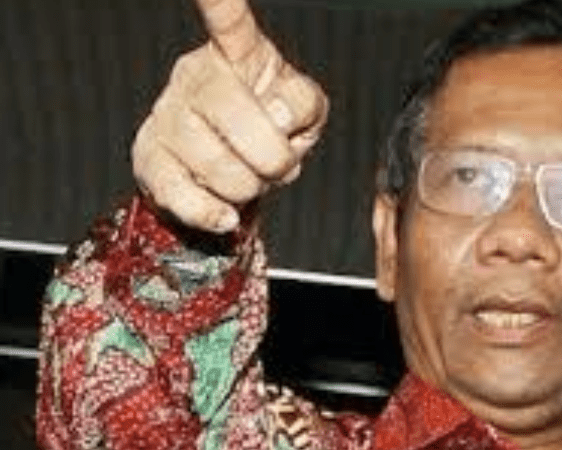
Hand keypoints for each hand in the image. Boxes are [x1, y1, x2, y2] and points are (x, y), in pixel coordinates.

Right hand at [132, 0, 327, 232]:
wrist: (236, 168)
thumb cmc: (271, 129)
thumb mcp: (305, 111)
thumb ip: (301, 102)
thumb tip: (274, 115)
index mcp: (236, 55)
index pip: (228, 22)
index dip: (218, 0)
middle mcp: (194, 77)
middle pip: (236, 114)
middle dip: (272, 156)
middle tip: (277, 164)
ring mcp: (166, 117)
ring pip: (216, 163)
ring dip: (248, 187)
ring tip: (250, 180)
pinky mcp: (149, 158)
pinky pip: (180, 194)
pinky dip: (211, 212)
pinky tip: (225, 212)